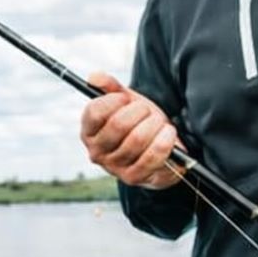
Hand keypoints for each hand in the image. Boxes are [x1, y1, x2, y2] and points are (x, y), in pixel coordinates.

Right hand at [80, 72, 183, 188]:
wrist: (158, 148)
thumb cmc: (138, 122)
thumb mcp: (125, 102)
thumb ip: (110, 87)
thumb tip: (95, 77)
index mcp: (89, 132)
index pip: (95, 112)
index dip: (114, 100)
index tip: (126, 98)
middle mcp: (96, 152)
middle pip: (118, 125)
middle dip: (140, 111)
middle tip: (148, 109)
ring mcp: (114, 168)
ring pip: (137, 139)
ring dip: (155, 125)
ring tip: (160, 121)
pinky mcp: (133, 178)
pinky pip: (152, 157)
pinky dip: (164, 141)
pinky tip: (168, 134)